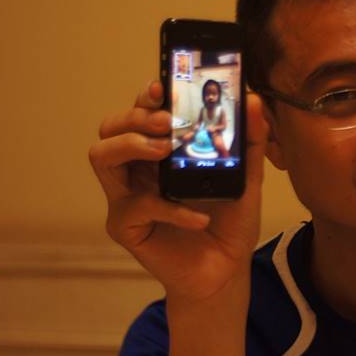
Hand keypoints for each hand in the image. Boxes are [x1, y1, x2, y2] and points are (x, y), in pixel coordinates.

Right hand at [88, 80, 267, 304]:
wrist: (226, 269)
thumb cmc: (229, 222)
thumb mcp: (246, 177)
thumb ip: (249, 140)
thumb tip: (254, 100)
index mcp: (159, 151)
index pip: (140, 112)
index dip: (145, 96)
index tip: (163, 87)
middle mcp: (136, 169)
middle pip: (110, 127)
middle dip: (134, 117)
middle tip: (167, 123)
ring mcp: (126, 197)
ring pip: (101, 156)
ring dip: (130, 146)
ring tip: (164, 151)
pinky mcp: (125, 226)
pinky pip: (136, 207)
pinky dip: (170, 209)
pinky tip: (199, 218)